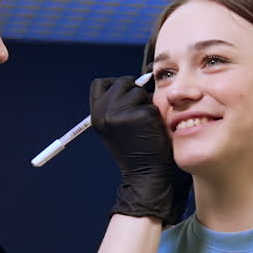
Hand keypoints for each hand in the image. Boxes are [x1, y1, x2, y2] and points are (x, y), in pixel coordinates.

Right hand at [89, 76, 184, 223]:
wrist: (145, 173)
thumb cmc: (135, 149)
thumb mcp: (116, 126)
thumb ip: (117, 105)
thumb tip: (139, 79)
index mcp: (96, 115)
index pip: (101, 83)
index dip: (116, 85)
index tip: (125, 97)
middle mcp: (105, 113)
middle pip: (122, 82)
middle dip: (134, 93)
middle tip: (137, 116)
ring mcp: (123, 113)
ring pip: (139, 91)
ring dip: (145, 103)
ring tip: (144, 125)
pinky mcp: (143, 115)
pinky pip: (153, 103)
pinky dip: (156, 114)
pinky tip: (152, 130)